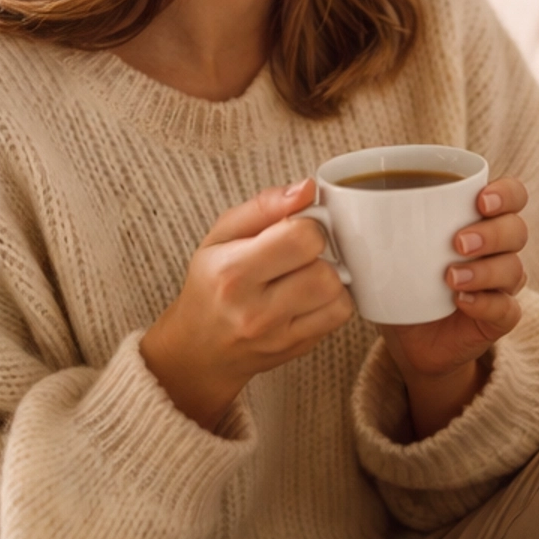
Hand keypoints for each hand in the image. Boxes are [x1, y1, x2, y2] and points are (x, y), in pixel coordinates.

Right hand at [141, 179, 351, 431]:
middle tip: (302, 253)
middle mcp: (255, 310)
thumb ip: (264, 206)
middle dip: (321, 254)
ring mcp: (278, 336)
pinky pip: (339, 317)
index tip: (296, 228)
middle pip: (324, 271)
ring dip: (331, 277)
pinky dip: (334, 300)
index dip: (308, 225)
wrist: (198, 350)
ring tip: (307, 273)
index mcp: (232, 272)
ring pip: (338, 295)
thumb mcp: (221, 235)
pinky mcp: (298, 349)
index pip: (300, 238)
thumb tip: (307, 188)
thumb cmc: (210, 284)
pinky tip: (313, 295)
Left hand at [381, 176, 527, 438]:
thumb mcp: (381, 248)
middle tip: (457, 242)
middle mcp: (496, 249)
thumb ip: (364, 218)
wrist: (407, 341)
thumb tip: (316, 193)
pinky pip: (507, 309)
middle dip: (492, 232)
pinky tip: (461, 302)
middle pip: (517, 229)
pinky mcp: (498, 319)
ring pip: (514, 268)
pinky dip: (486, 303)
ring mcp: (500, 285)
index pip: (512, 195)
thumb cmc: (397, 281)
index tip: (479, 199)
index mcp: (476, 219)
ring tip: (450, 276)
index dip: (506, 193)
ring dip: (486, 269)